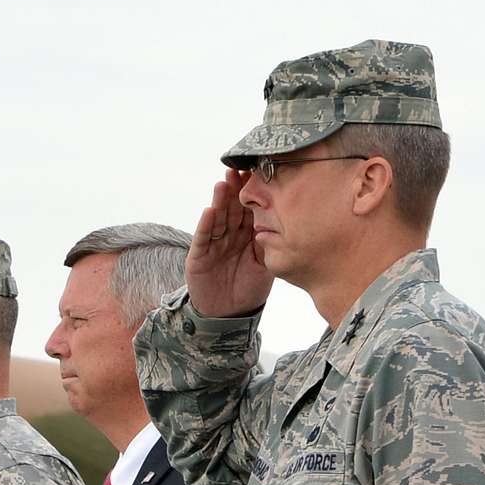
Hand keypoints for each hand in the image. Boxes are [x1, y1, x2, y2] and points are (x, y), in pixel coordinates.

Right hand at [186, 169, 273, 316]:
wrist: (228, 316)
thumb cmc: (249, 289)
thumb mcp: (266, 265)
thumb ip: (271, 245)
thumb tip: (285, 222)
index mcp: (247, 235)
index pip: (250, 209)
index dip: (253, 193)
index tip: (258, 173)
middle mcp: (229, 235)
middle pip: (232, 208)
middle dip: (235, 189)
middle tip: (238, 169)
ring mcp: (213, 244)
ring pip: (217, 218)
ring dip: (220, 201)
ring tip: (223, 183)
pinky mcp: (198, 256)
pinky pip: (203, 238)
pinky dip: (206, 225)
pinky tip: (210, 210)